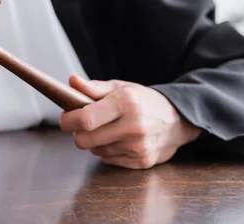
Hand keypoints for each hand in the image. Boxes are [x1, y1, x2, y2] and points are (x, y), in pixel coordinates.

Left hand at [59, 76, 200, 168]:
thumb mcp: (120, 88)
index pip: (85, 119)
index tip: (65, 117)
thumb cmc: (143, 101)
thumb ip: (93, 87)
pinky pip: (108, 160)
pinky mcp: (142, 162)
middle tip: (84, 124)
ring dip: (95, 141)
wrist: (178, 121)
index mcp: (126, 103)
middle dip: (78, 132)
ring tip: (108, 129)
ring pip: (95, 151)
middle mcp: (133, 126)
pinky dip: (108, 151)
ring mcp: (138, 147)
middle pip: (84, 140)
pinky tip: (119, 140)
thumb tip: (71, 81)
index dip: (68, 120)